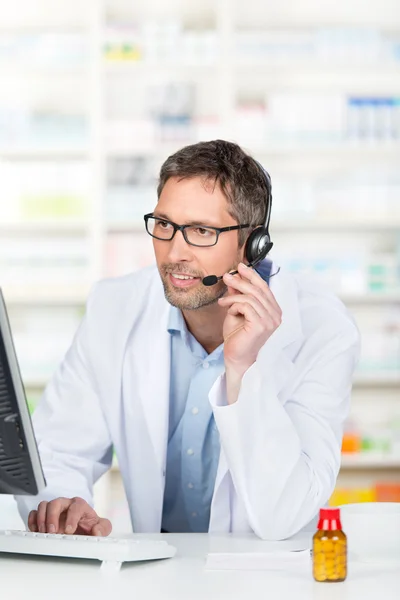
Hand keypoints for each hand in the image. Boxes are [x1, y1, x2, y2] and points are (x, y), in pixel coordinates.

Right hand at [28, 497, 111, 536]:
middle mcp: (66, 504)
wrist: (83, 529)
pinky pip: (34, 512)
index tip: (69, 530)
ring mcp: (54, 509)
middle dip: (52, 517)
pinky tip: (36, 531)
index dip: (72, 518)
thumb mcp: (102, 527)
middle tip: (52, 532)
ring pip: (44, 505)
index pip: (75, 506)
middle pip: (56, 502)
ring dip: (41, 519)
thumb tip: (97, 530)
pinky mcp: (44, 515)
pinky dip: (33, 521)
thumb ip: (104, 528)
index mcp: (80, 505)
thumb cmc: (90, 526)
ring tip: (44, 533)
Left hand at [218, 262, 281, 376]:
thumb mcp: (236, 310)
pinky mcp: (261, 325)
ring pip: (250, 297)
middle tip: (227, 276)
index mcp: (273, 310)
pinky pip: (246, 306)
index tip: (240, 267)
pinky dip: (234, 306)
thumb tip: (234, 279)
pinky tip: (228, 311)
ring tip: (223, 301)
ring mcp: (270, 320)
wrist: (236, 357)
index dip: (253, 275)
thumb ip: (238, 296)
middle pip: (258, 290)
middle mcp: (275, 315)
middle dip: (241, 280)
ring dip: (233, 296)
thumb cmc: (237, 336)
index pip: (264, 288)